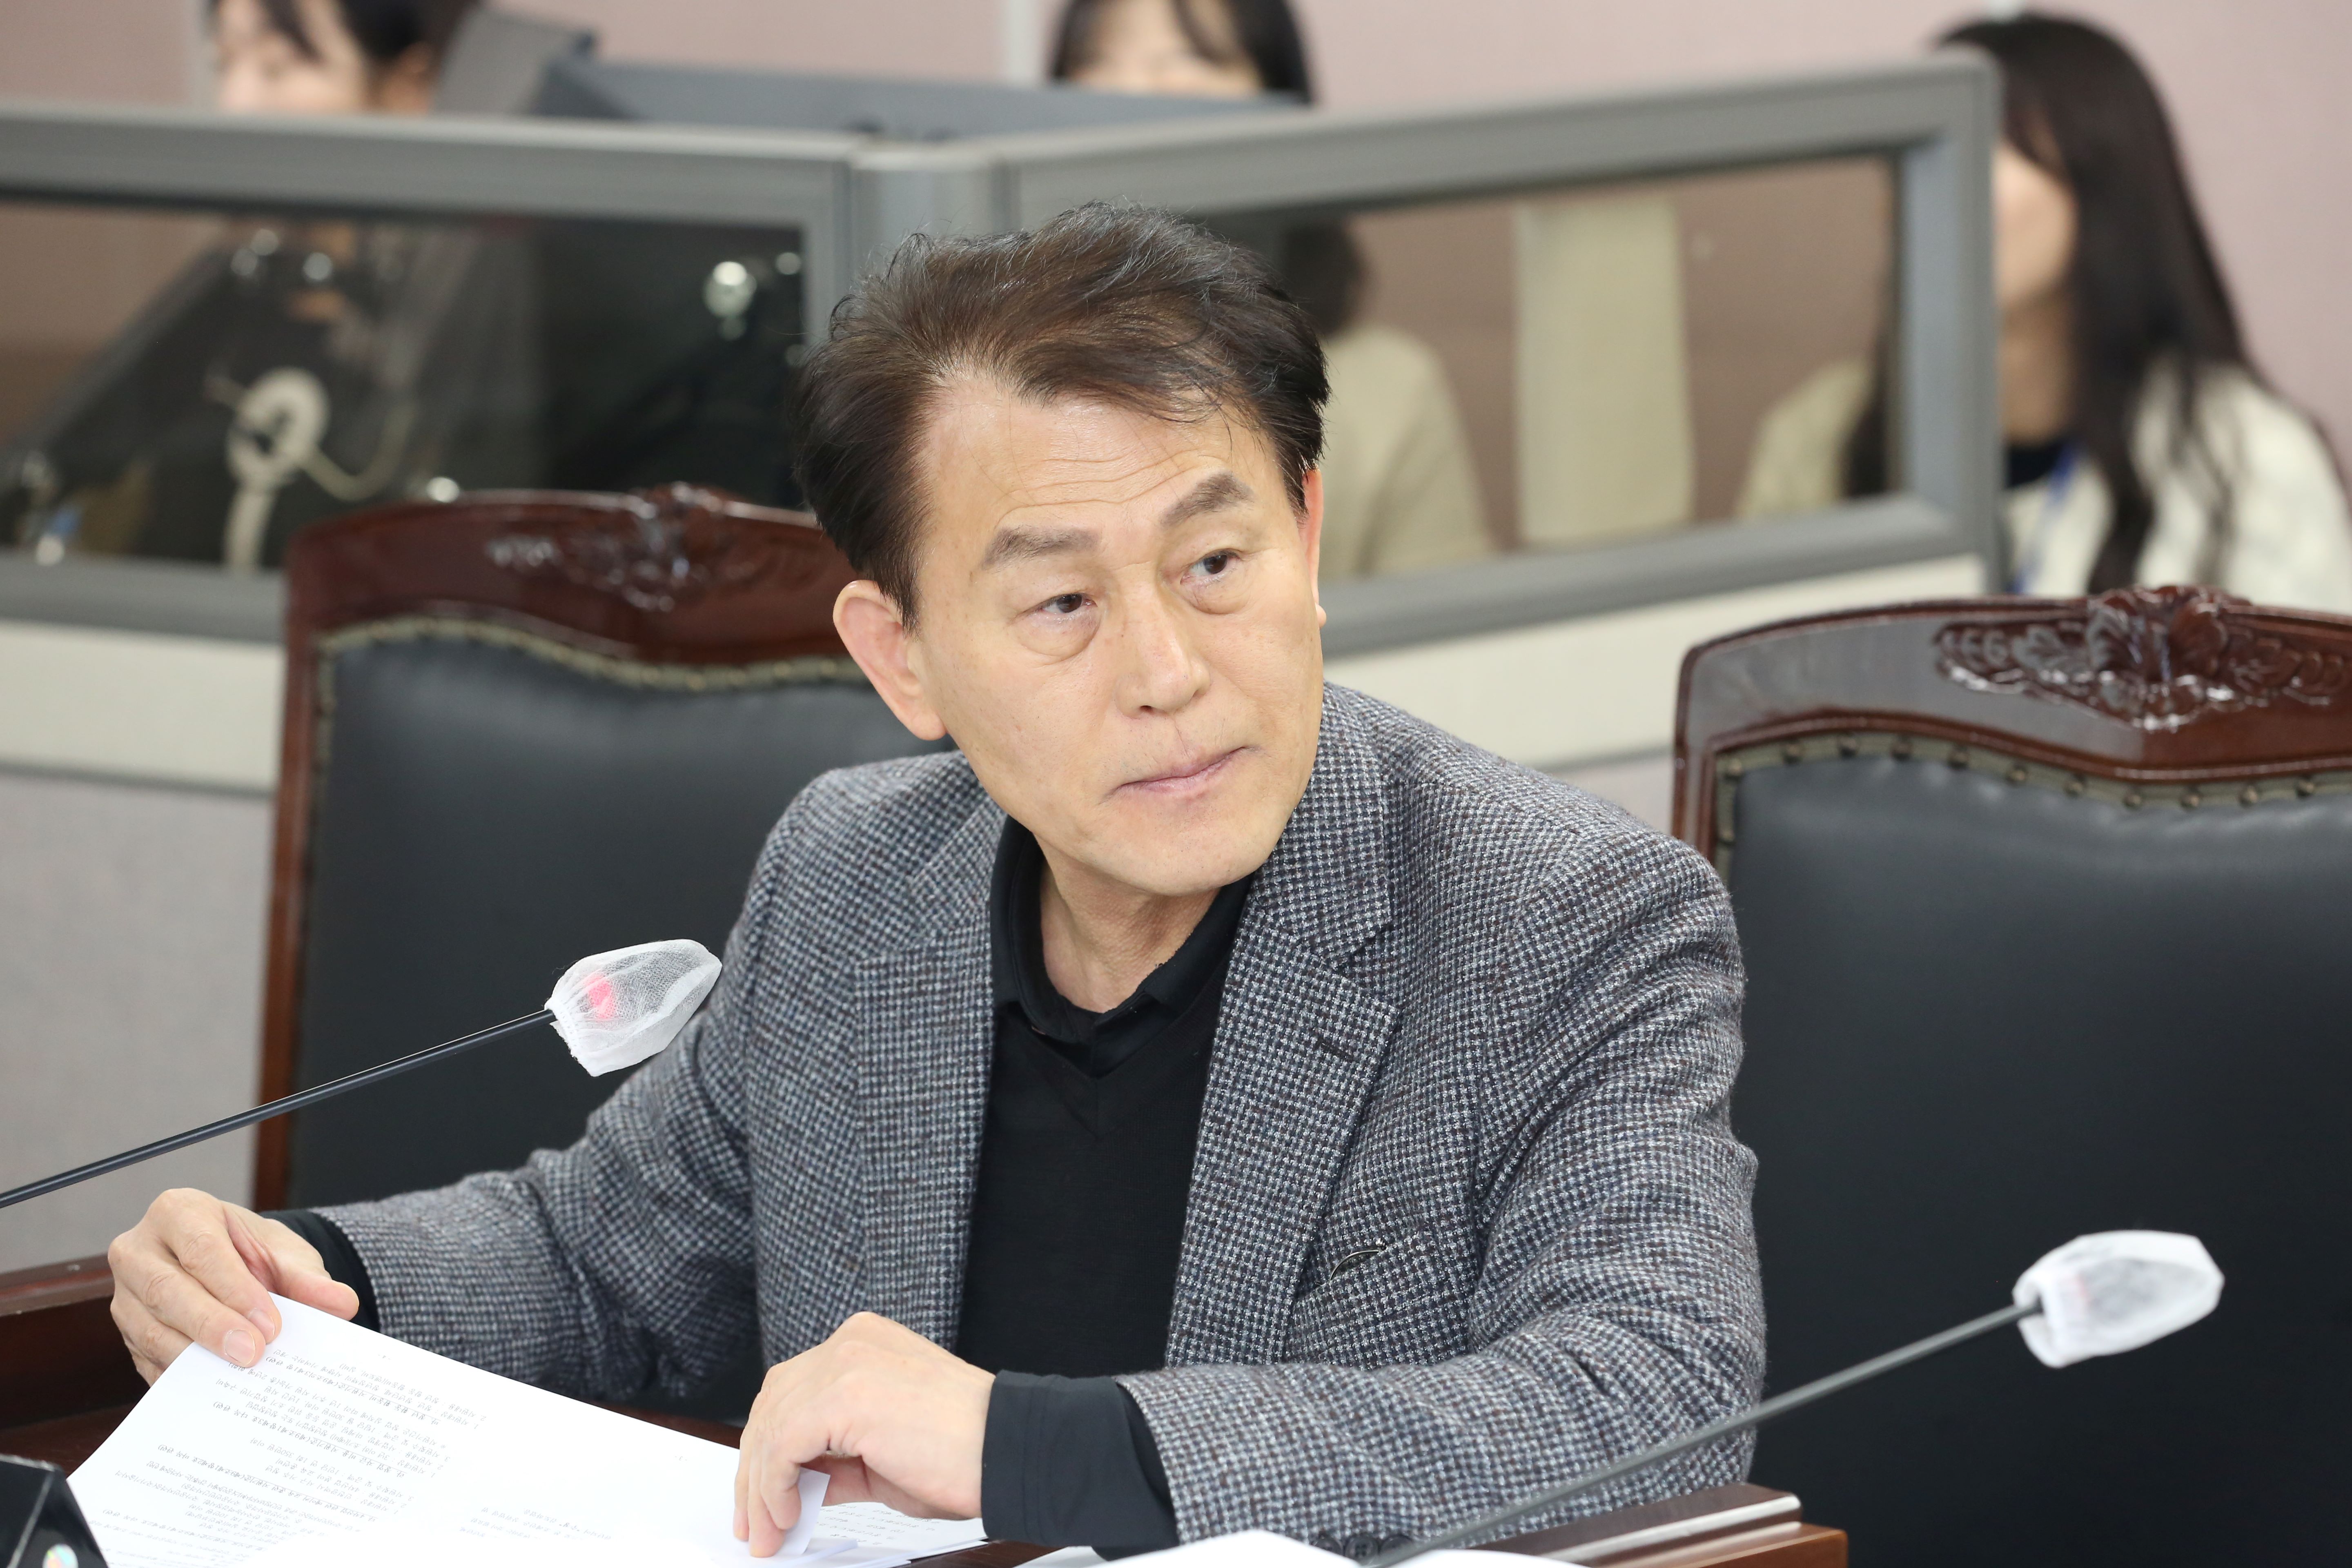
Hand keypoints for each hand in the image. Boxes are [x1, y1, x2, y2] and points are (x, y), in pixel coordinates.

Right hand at [107, 1188, 359, 1381]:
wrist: (230, 1263)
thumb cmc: (251, 1251)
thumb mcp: (284, 1254)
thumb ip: (309, 1277)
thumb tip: (342, 1304)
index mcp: (178, 1211)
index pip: (202, 1251)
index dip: (235, 1290)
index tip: (269, 1325)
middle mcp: (139, 1250)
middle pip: (166, 1290)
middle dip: (212, 1325)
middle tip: (253, 1354)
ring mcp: (125, 1294)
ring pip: (150, 1329)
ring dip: (194, 1356)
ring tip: (236, 1375)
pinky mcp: (126, 1334)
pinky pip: (146, 1360)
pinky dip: (179, 1378)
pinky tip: (212, 1389)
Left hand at [734, 1312, 993, 1556]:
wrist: (1010, 1451)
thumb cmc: (964, 1455)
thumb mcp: (883, 1458)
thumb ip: (837, 1462)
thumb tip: (796, 1487)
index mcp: (863, 1344)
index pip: (791, 1391)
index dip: (767, 1449)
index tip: (760, 1500)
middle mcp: (850, 1342)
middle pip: (772, 1404)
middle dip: (755, 1471)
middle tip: (754, 1525)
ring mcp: (847, 1360)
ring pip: (770, 1425)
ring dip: (760, 1489)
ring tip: (769, 1532)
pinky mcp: (845, 1392)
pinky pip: (783, 1443)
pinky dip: (774, 1486)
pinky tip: (790, 1514)